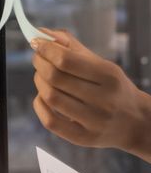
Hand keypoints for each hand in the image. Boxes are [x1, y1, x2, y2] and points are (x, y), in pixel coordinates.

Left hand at [31, 29, 150, 158]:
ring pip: (50, 97)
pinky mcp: (84, 138)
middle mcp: (104, 100)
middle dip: (40, 63)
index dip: (45, 49)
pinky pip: (50, 121)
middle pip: (55, 78)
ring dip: (39, 82)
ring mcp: (94, 122)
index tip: (37, 43)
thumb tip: (43, 33)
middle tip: (38, 59)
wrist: (136, 122)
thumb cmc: (113, 88)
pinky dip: (39, 105)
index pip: (66, 60)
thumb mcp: (102, 65)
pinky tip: (43, 96)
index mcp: (109, 77)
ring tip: (42, 76)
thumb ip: (72, 48)